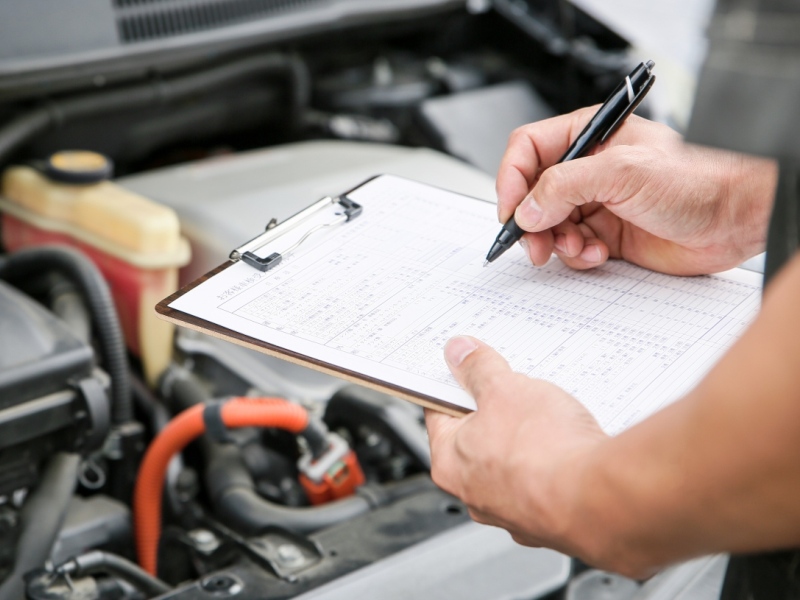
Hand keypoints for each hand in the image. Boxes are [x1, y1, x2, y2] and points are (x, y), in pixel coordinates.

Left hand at [425, 336, 607, 555]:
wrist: (599, 498)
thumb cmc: (544, 451)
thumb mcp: (505, 388)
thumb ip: (479, 369)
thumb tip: (460, 353)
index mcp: (449, 461)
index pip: (439, 412)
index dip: (455, 384)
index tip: (467, 369)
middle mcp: (475, 493)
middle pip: (477, 437)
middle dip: (497, 410)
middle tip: (515, 389)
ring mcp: (512, 511)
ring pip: (513, 460)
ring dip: (528, 437)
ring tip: (549, 416)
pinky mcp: (547, 518)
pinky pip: (544, 479)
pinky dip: (553, 462)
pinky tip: (569, 444)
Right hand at [497, 107, 777, 274]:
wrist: (735, 218)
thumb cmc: (696, 179)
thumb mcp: (622, 172)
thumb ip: (565, 186)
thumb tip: (526, 208)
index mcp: (589, 138)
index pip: (529, 150)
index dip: (511, 179)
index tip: (509, 210)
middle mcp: (588, 170)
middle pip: (533, 194)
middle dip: (530, 221)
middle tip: (535, 244)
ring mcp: (597, 204)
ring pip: (549, 226)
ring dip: (556, 242)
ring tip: (576, 247)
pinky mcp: (607, 235)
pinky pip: (573, 248)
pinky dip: (577, 256)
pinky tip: (596, 254)